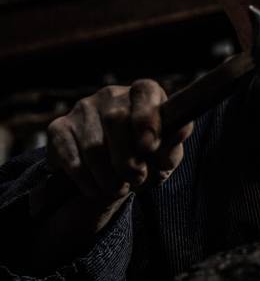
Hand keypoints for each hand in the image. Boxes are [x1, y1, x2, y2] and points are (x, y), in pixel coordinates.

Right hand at [42, 79, 192, 225]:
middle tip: (136, 179)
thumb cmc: (147, 160)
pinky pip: (71, 158)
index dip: (146, 117)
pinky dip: (86, 180)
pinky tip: (95, 189)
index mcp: (144, 93)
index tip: (149, 146)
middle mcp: (112, 94)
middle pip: (116, 120)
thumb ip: (172, 146)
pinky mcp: (59, 128)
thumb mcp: (165, 157)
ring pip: (93, 146)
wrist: (112, 176)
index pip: (145, 91)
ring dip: (108, 176)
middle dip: (127, 159)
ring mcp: (83, 108)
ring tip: (118, 188)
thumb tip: (179, 132)